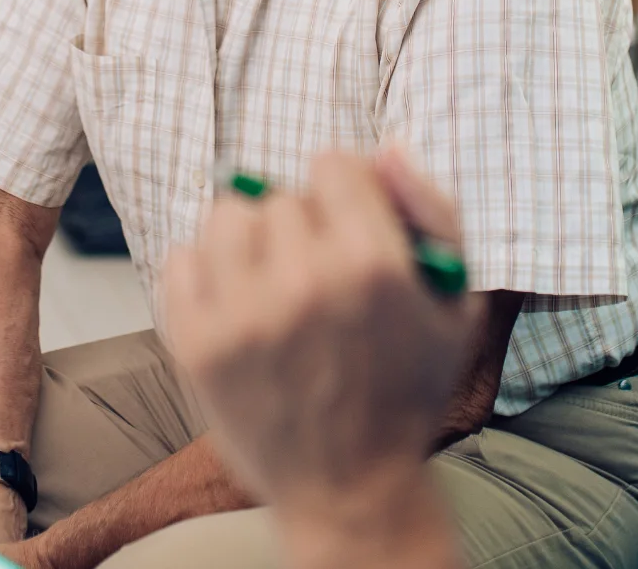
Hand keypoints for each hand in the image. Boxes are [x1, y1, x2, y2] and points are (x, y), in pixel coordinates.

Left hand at [162, 150, 477, 519]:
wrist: (350, 491)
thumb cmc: (407, 390)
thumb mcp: (455, 303)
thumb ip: (432, 210)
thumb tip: (382, 146)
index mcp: (374, 265)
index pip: (333, 163)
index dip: (345, 194)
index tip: (350, 233)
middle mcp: (304, 282)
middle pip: (281, 194)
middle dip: (301, 226)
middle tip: (316, 279)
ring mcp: (243, 314)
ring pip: (227, 216)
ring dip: (249, 242)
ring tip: (272, 287)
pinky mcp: (195, 343)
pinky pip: (182, 258)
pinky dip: (205, 276)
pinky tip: (239, 310)